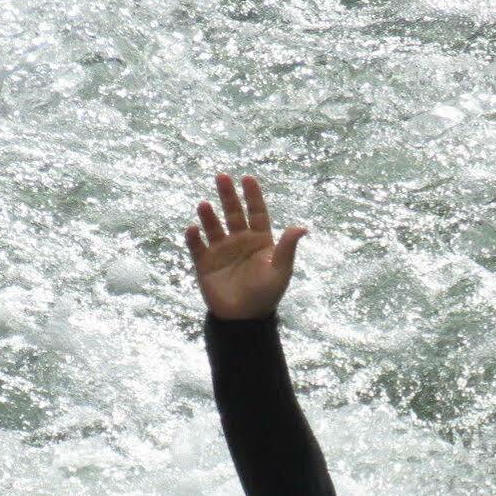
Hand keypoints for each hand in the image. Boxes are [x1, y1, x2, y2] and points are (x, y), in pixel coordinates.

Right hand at [184, 173, 306, 320]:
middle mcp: (239, 241)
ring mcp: (221, 251)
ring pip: (213, 227)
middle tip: (222, 177)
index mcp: (259, 240)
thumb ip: (287, 248)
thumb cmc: (266, 295)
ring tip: (204, 205)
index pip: (256, 212)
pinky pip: (197, 247)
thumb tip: (303, 228)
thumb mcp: (280, 271)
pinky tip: (193, 229)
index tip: (248, 179)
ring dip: (209, 215)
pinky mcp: (205, 264)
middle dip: (228, 195)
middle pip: (233, 213)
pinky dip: (193, 238)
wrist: (244, 319)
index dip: (252, 196)